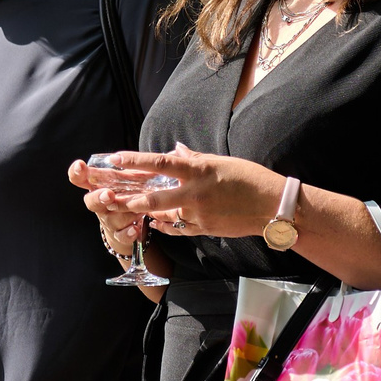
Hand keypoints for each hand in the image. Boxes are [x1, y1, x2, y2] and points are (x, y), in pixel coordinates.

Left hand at [73, 147, 278, 240]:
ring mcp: (199, 215)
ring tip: (127, 207)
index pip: (160, 163)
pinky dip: (165, 225)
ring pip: (164, 215)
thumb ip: (195, 158)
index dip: (135, 160)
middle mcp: (195, 194)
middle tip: (109, 197)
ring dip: (145, 212)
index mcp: (199, 171)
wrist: (272, 206)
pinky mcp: (204, 229)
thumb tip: (175, 151)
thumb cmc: (249, 178)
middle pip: (154, 197)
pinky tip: (155, 223)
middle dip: (130, 198)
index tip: (115, 158)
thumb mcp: (221, 161)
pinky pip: (178, 228)